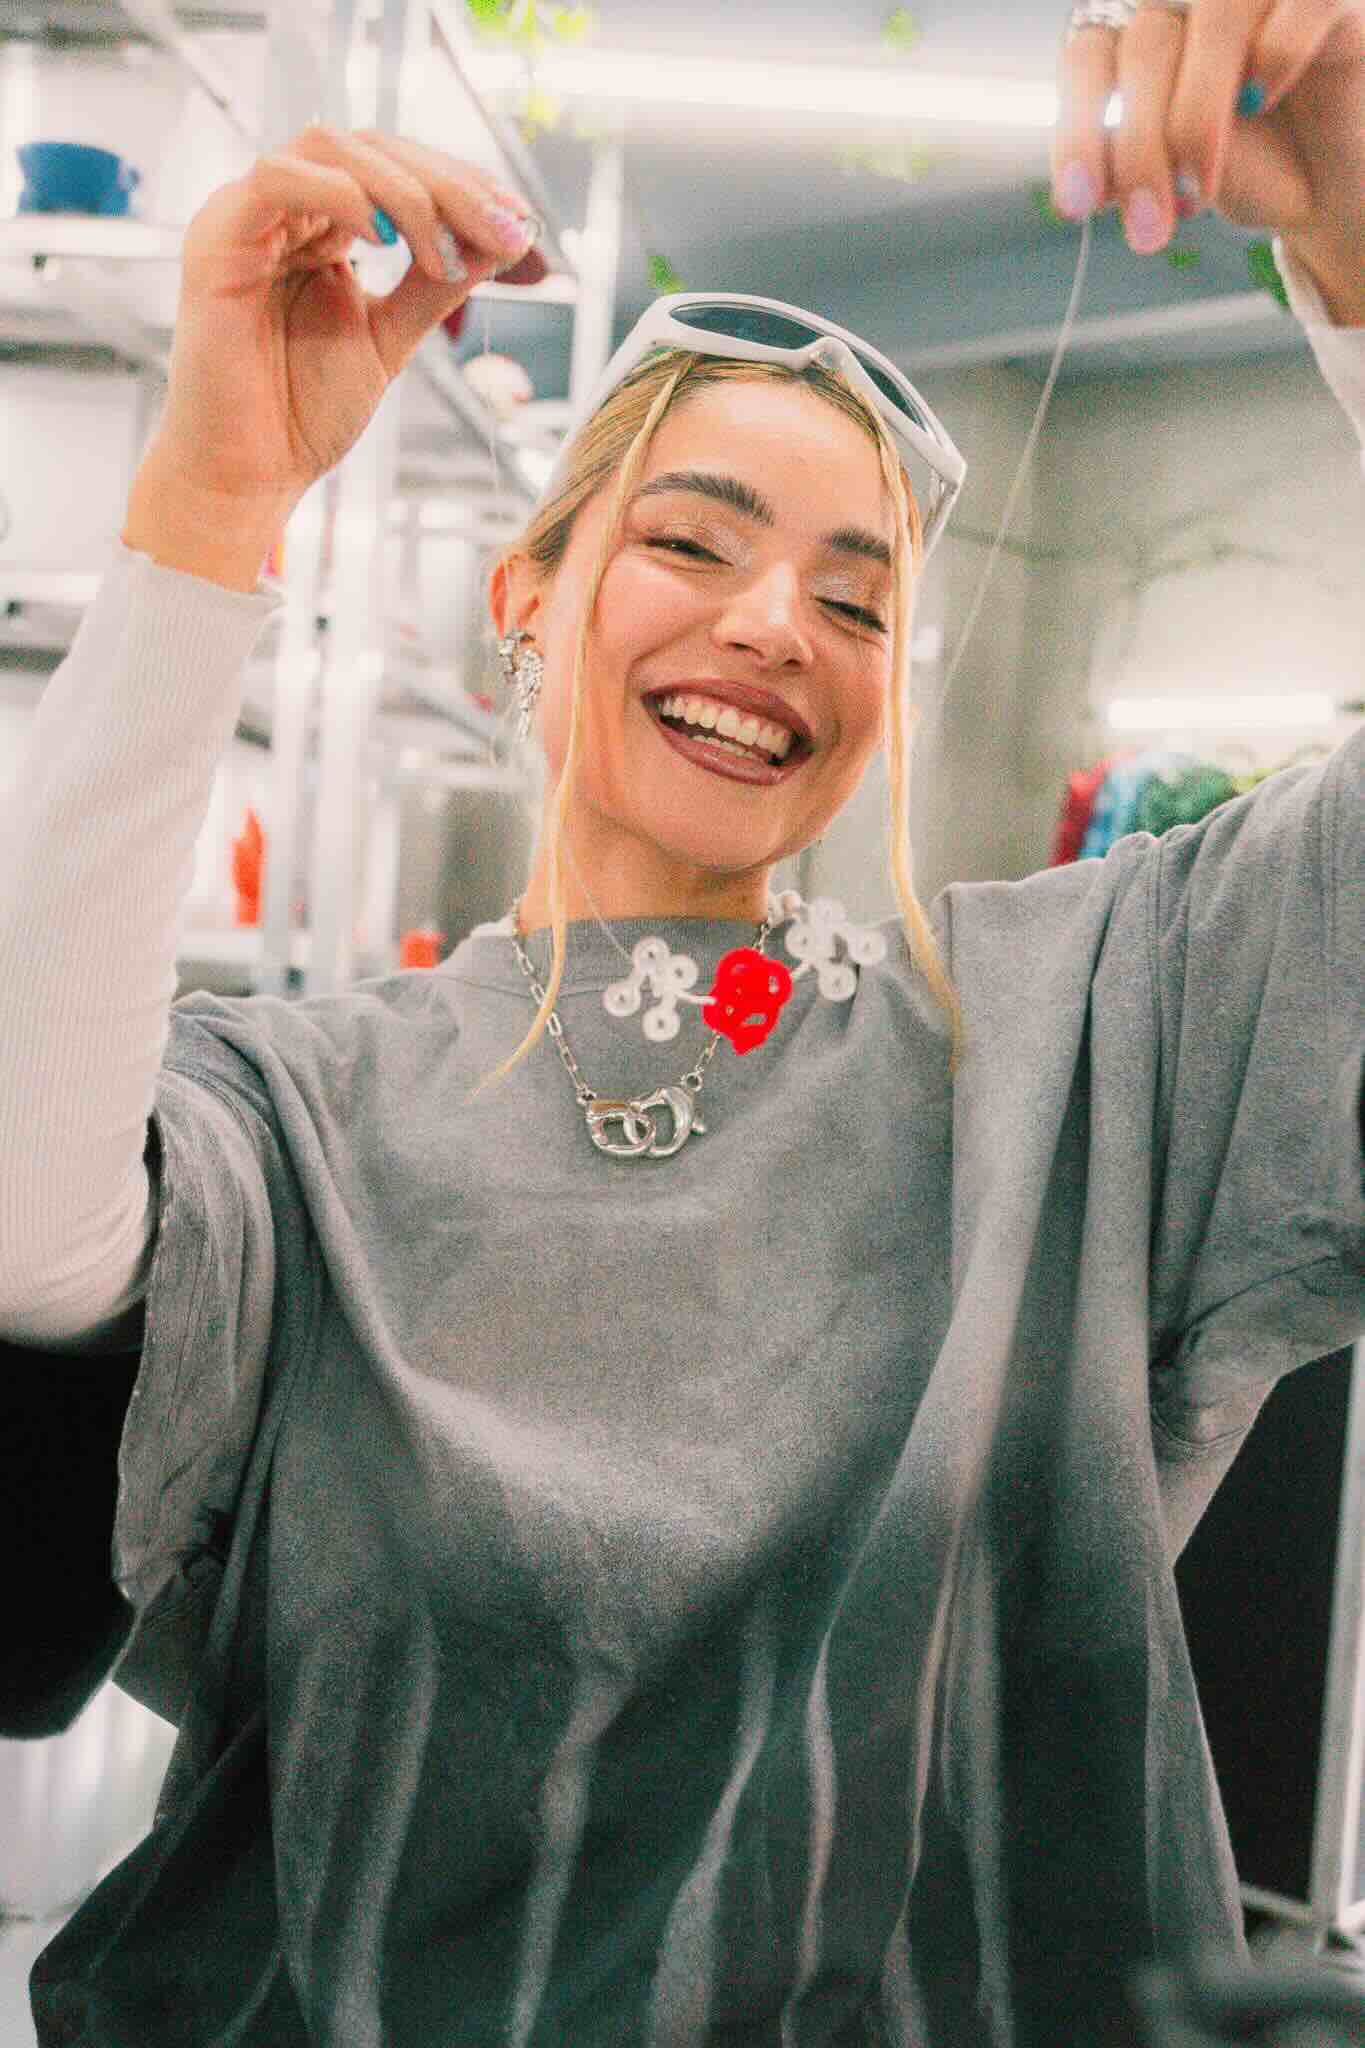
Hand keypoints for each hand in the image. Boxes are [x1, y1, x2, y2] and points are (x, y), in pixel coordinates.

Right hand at [151, 126, 541, 506]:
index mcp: (321, 228)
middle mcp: (284, 212)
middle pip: (371, 147)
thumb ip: (437, 284)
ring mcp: (247, 219)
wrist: (250, 476)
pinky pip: (276, 180)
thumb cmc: (303, 414)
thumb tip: (506, 237)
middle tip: (503, 230)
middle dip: (447, 184)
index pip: (395, 168)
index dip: (461, 185)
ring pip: (329, 148)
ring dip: (404, 189)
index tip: (520, 224)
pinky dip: (339, 195)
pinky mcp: (216, 239)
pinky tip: (385, 240)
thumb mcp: (392, 338)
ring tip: (446, 253)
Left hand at [1053, 0, 1364, 309]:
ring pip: (1214, 18)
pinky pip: (1300, 1)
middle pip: (1146, 46)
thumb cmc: (1254, 171)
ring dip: (1197, 115)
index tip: (1079, 205)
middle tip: (1148, 228)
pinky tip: (1261, 100)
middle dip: (1139, 149)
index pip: (1090, 57)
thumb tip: (1086, 188)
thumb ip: (1135, 163)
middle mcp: (1193, 5)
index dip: (1078, 130)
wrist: (1331, 186)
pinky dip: (1277, 50)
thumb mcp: (1180, 179)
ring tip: (1201, 189)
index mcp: (1144, 39)